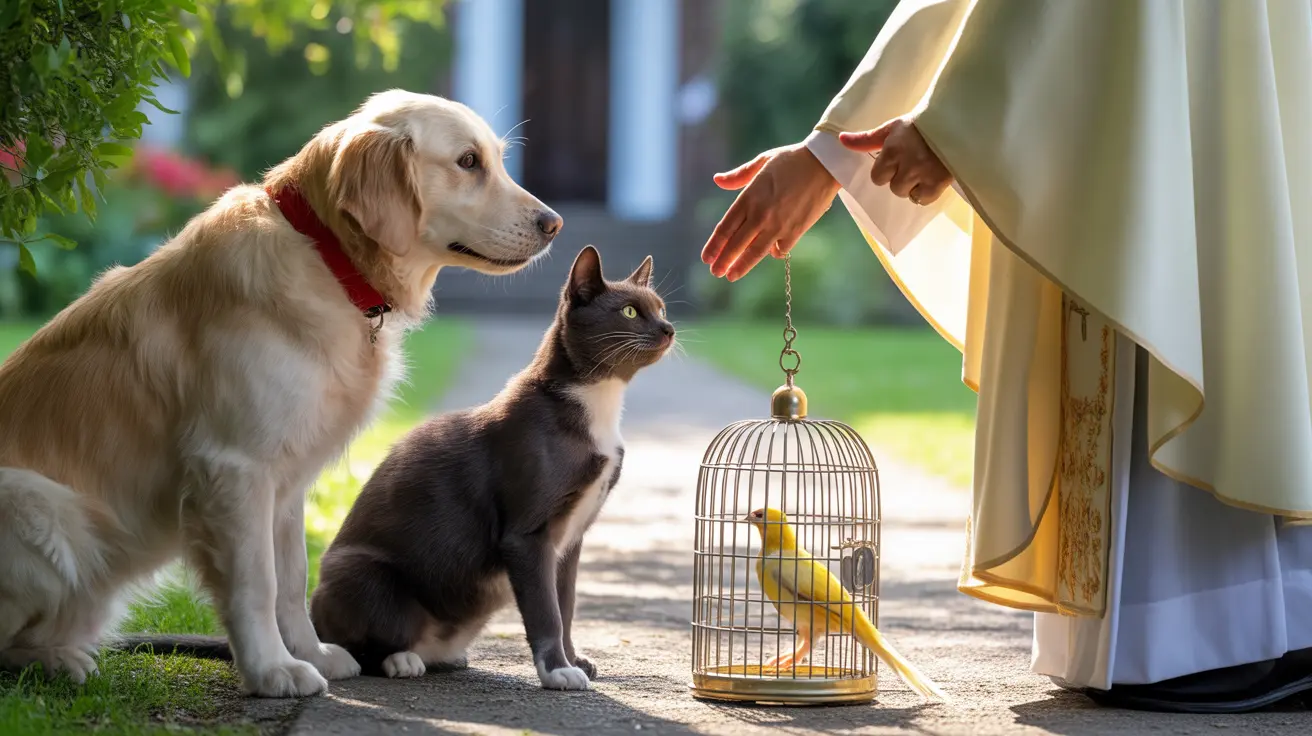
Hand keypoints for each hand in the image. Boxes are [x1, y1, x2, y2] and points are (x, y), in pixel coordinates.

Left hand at [701, 143, 839, 280]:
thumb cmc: (792, 159)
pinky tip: (769, 254)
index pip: (725, 228)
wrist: (824, 163)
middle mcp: (761, 214)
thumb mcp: (762, 162)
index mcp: (749, 197)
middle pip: (736, 244)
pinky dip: (773, 253)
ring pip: (755, 252)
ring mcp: (778, 225)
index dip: (714, 245)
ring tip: (732, 276)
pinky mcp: (796, 231)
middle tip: (715, 273)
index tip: (706, 258)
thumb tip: (717, 180)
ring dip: (742, 266)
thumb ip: (738, 175)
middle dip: (724, 261)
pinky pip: (780, 249)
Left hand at [840, 117, 951, 205]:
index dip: (888, 170)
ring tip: (925, 170)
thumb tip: (841, 140)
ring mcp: (923, 174)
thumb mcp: (891, 128)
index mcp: (892, 150)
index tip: (899, 161)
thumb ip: (866, 139)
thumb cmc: (920, 125)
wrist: (955, 122)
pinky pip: (924, 199)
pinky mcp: (939, 182)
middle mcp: (906, 164)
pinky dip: (928, 192)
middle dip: (902, 179)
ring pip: (908, 194)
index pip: (878, 177)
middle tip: (915, 164)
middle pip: (895, 187)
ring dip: (915, 186)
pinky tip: (934, 177)